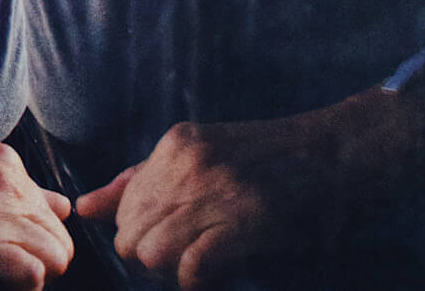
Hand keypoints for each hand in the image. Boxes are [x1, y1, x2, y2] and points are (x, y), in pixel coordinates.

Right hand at [0, 141, 73, 288]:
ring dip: (31, 273)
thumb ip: (18, 192)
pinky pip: (36, 275)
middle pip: (60, 235)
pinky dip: (20, 287)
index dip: (33, 237)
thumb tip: (65, 205)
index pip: (54, 209)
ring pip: (58, 255)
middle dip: (40, 258)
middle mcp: (3, 178)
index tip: (1, 246)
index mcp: (1, 159)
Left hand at [73, 88, 424, 288]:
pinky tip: (218, 274)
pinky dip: (197, 281)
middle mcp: (187, 163)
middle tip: (189, 259)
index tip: (175, 242)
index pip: (123, 210)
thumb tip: (84, 209)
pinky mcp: (245, 218)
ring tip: (201, 265)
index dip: (141, 237)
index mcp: (174, 146)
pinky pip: (192, 267)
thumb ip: (138, 180)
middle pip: (131, 236)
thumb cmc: (273, 160)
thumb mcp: (200, 156)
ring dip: (173, 272)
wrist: (340, 151)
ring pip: (153, 254)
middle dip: (151, 260)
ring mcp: (216, 189)